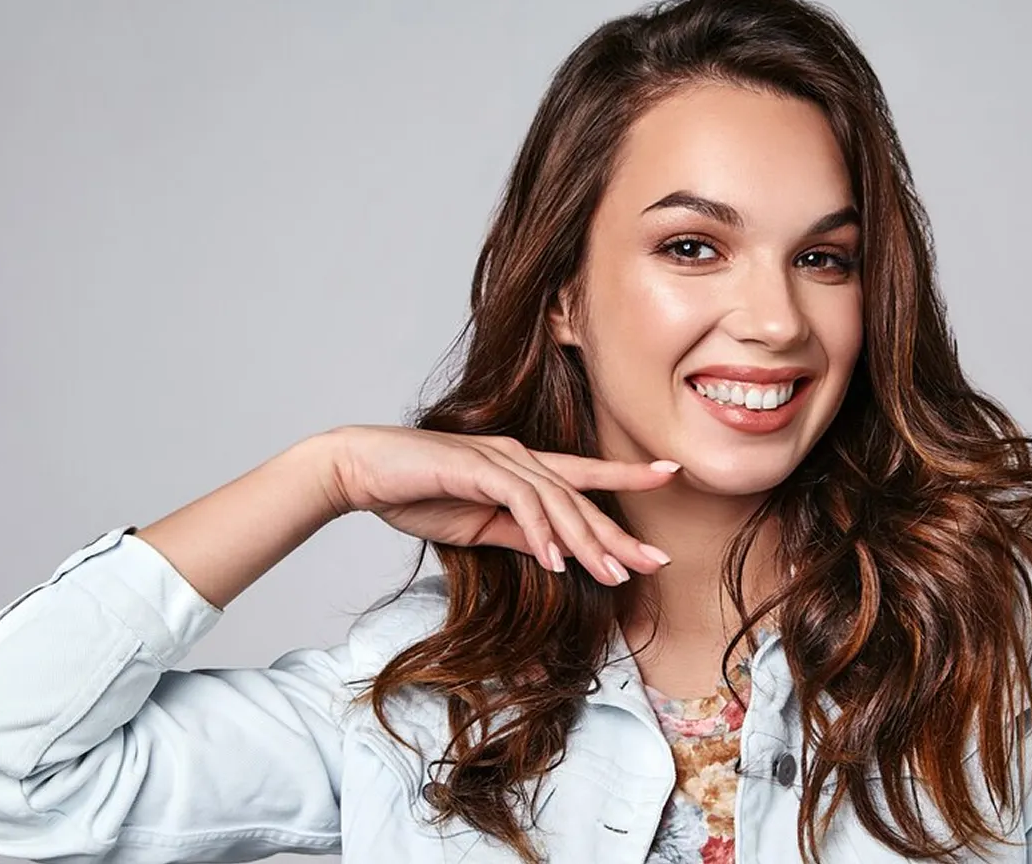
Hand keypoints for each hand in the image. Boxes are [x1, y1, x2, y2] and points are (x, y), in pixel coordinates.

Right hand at [319, 425, 678, 585]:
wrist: (361, 471)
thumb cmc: (415, 495)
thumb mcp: (479, 527)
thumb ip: (520, 537)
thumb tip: (560, 555)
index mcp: (522, 469)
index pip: (585, 476)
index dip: (629, 476)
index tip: (670, 477)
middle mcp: (518, 457)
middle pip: (582, 496)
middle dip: (619, 531)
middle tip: (657, 559)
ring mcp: (499, 459)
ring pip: (558, 501)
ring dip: (586, 541)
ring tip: (614, 574)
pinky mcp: (476, 466)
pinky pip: (520, 501)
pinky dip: (542, 531)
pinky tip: (558, 560)